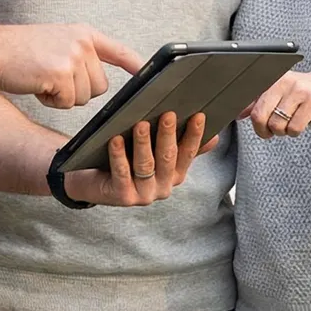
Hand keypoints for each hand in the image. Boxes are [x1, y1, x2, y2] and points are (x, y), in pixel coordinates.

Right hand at [0, 25, 143, 108]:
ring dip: (63, 97)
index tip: (147, 74)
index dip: (134, 64)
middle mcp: (82, 43)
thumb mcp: (54, 42)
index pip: (117, 50)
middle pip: (100, 86)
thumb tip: (96, 81)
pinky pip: (66, 103)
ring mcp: (73, 57)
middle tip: (53, 79)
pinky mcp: (61, 73)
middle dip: (78, 91)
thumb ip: (78, 54)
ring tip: (42, 79)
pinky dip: (51, 102)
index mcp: (83, 34)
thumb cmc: (18, 51)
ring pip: (84, 97)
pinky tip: (37, 85)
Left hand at [64, 112, 218, 205]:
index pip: (189, 153)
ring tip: (140, 124)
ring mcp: (143, 194)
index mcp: (175, 175)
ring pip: (145, 165)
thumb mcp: (157, 155)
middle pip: (168, 158)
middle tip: (168, 114)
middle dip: (168, 135)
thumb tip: (215, 136)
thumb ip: (183, 147)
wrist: (95, 184)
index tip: (199, 115)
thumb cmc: (129, 162)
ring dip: (143, 143)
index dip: (195, 135)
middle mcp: (163, 187)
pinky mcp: (123, 196)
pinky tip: (115, 139)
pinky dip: (119, 156)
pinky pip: (121, 173)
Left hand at [249, 71, 310, 138]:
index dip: (253, 119)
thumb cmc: (298, 95)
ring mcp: (300, 91)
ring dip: (282, 131)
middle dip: (264, 130)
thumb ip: (257, 102)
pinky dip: (294, 132)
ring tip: (288, 124)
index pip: (251, 102)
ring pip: (277, 124)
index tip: (260, 125)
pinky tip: (299, 124)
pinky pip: (294, 128)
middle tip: (271, 131)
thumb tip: (238, 114)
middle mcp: (285, 81)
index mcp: (272, 78)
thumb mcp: (277, 94)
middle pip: (260, 116)